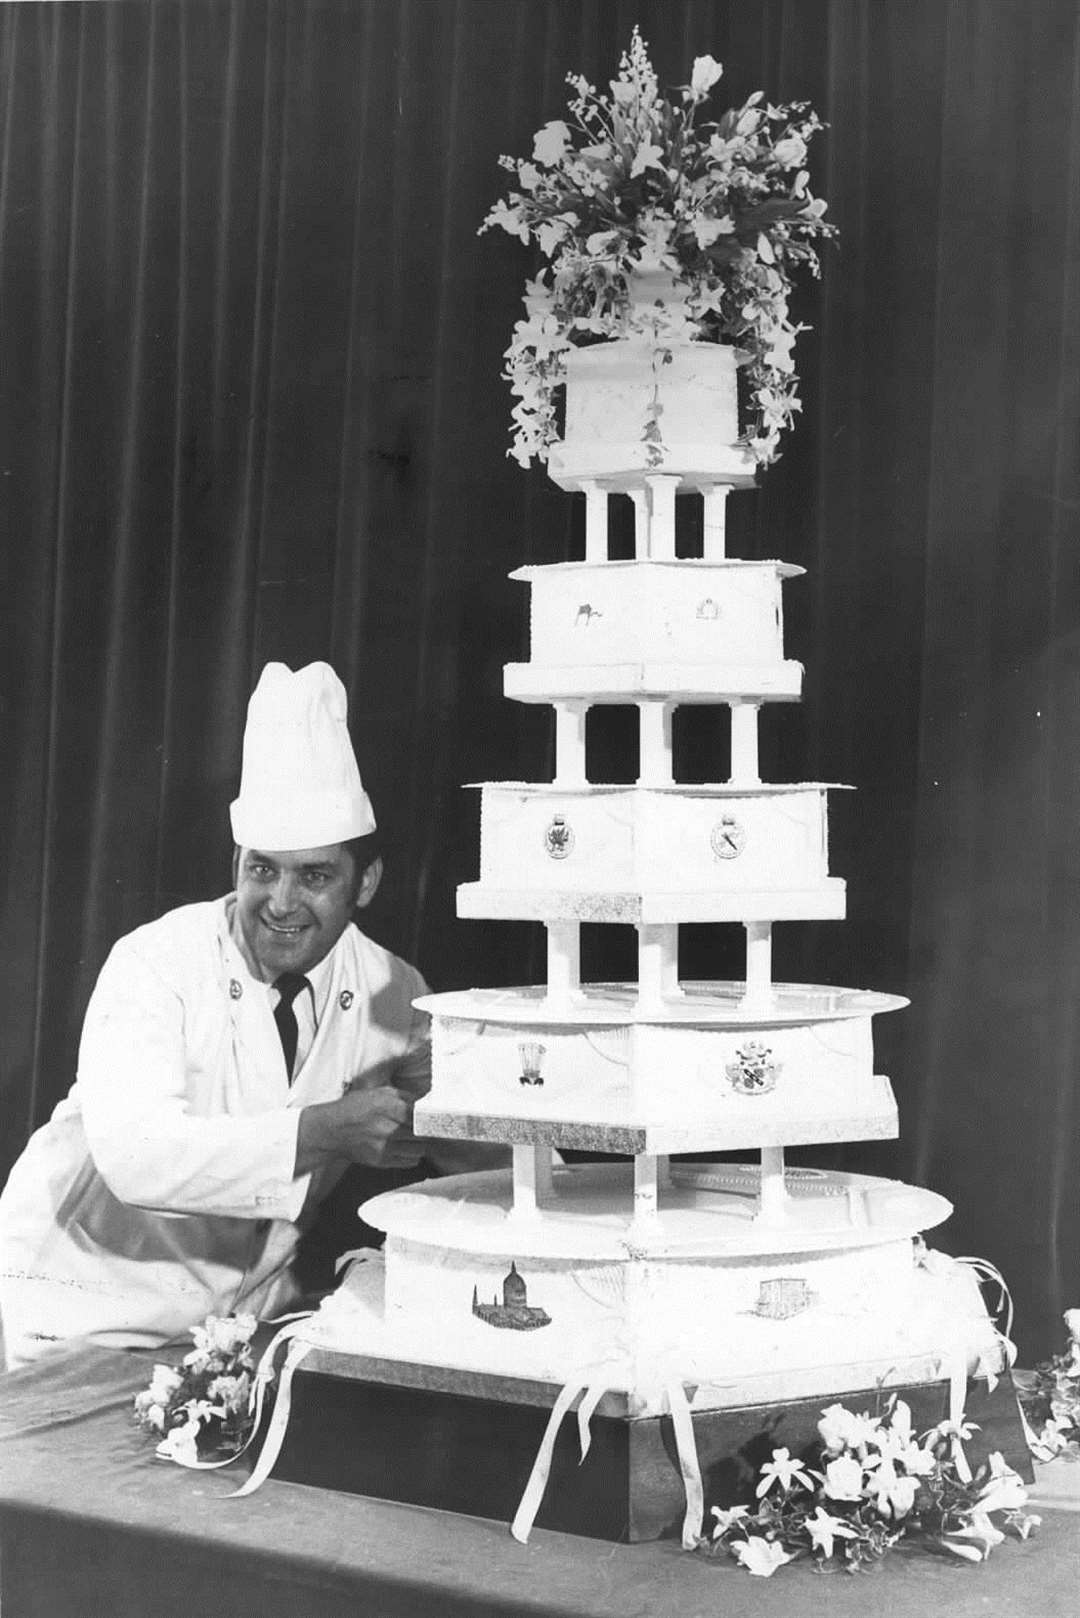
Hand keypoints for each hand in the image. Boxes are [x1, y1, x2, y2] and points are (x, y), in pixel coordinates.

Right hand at [295, 1085, 422, 1175]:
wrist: (331, 1130)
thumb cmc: (354, 1108)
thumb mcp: (379, 1092)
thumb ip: (404, 1096)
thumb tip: (426, 1102)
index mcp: (390, 1106)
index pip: (423, 1115)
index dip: (432, 1118)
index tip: (436, 1118)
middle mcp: (389, 1128)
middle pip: (423, 1134)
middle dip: (425, 1130)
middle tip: (424, 1127)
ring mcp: (385, 1147)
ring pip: (419, 1149)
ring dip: (420, 1144)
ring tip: (413, 1137)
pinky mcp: (382, 1161)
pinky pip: (410, 1161)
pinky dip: (412, 1155)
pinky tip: (405, 1147)